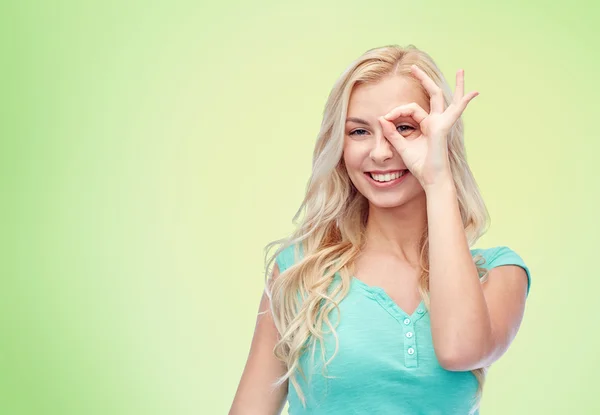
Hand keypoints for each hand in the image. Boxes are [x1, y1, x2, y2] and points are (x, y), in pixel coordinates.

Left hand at [377, 65, 478, 188]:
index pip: (409, 110)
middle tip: (412, 67)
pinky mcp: (442, 128)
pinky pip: (453, 111)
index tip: (383, 120)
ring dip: (445, 82)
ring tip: (459, 69)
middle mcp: (435, 121)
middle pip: (430, 95)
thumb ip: (392, 133)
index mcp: (426, 125)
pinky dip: (464, 101)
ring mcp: (441, 123)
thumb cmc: (419, 166)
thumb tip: (381, 118)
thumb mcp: (401, 147)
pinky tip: (474, 93)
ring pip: (440, 97)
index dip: (395, 113)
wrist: (430, 179)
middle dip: (422, 79)